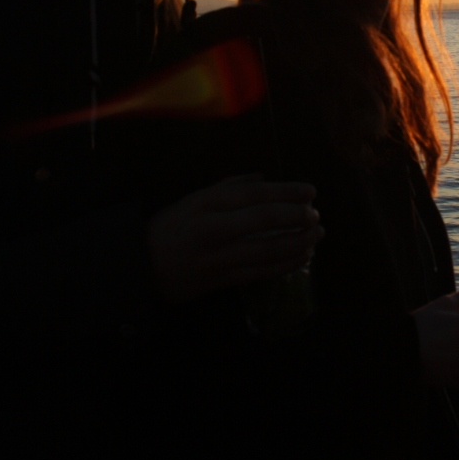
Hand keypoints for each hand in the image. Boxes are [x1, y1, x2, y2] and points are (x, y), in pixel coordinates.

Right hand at [148, 174, 321, 303]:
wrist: (142, 265)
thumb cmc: (172, 227)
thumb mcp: (194, 199)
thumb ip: (230, 187)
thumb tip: (264, 178)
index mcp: (207, 203)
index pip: (255, 194)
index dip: (287, 192)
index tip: (310, 191)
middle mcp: (213, 228)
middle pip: (264, 220)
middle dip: (296, 217)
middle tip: (316, 215)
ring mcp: (218, 257)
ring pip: (266, 250)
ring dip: (297, 243)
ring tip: (316, 236)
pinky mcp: (221, 280)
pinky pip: (260, 273)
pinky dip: (285, 265)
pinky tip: (302, 258)